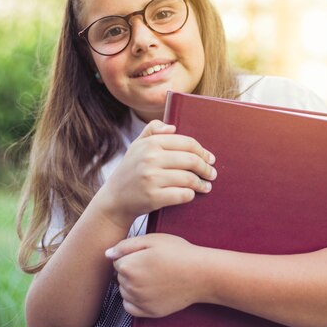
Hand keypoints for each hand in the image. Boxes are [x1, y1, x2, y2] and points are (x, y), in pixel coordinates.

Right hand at [98, 120, 216, 229]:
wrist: (115, 199)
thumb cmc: (131, 170)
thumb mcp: (137, 145)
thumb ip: (152, 130)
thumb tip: (172, 127)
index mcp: (150, 143)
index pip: (186, 143)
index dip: (202, 151)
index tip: (210, 158)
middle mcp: (150, 159)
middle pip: (191, 160)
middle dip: (206, 168)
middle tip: (212, 173)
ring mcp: (151, 179)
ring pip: (189, 178)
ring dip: (202, 183)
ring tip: (206, 186)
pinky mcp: (153, 197)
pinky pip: (182, 195)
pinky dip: (190, 195)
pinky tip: (192, 194)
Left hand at [106, 233, 205, 316]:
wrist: (200, 274)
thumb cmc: (178, 252)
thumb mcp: (152, 239)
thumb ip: (125, 246)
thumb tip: (107, 254)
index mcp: (128, 266)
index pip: (116, 261)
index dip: (131, 255)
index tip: (146, 254)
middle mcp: (130, 286)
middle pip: (119, 277)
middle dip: (131, 270)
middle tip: (152, 264)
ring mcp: (139, 301)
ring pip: (124, 291)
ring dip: (132, 284)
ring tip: (153, 276)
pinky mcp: (149, 312)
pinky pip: (130, 307)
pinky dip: (134, 300)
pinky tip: (148, 291)